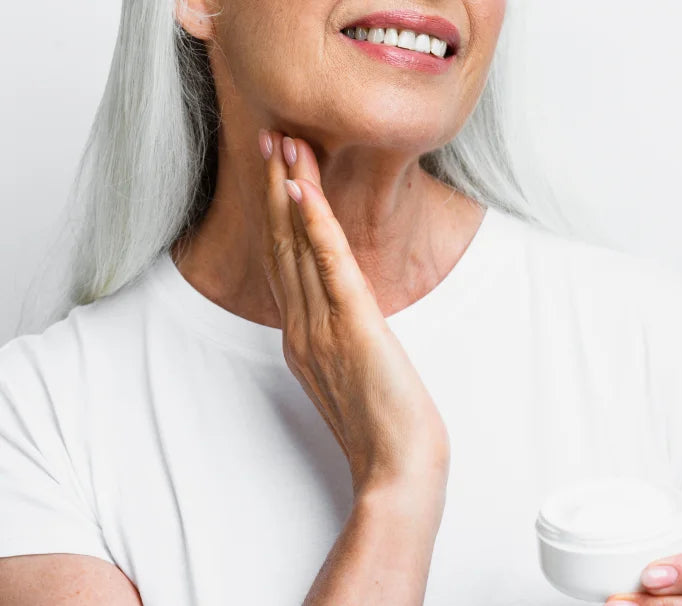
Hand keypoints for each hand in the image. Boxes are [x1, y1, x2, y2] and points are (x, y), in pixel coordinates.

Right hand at [257, 128, 450, 495]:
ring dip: (292, 191)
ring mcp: (322, 328)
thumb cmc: (383, 428)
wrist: (397, 468)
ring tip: (285, 144)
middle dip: (275, 189)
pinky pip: (329, 268)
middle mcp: (303, 328)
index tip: (275, 171)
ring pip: (299, 247)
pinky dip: (315, 226)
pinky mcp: (352, 328)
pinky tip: (305, 190)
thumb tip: (343, 314)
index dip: (276, 215)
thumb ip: (337, 340)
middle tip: (270, 138)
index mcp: (301, 338)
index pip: (284, 264)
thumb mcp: (351, 375)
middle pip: (282, 246)